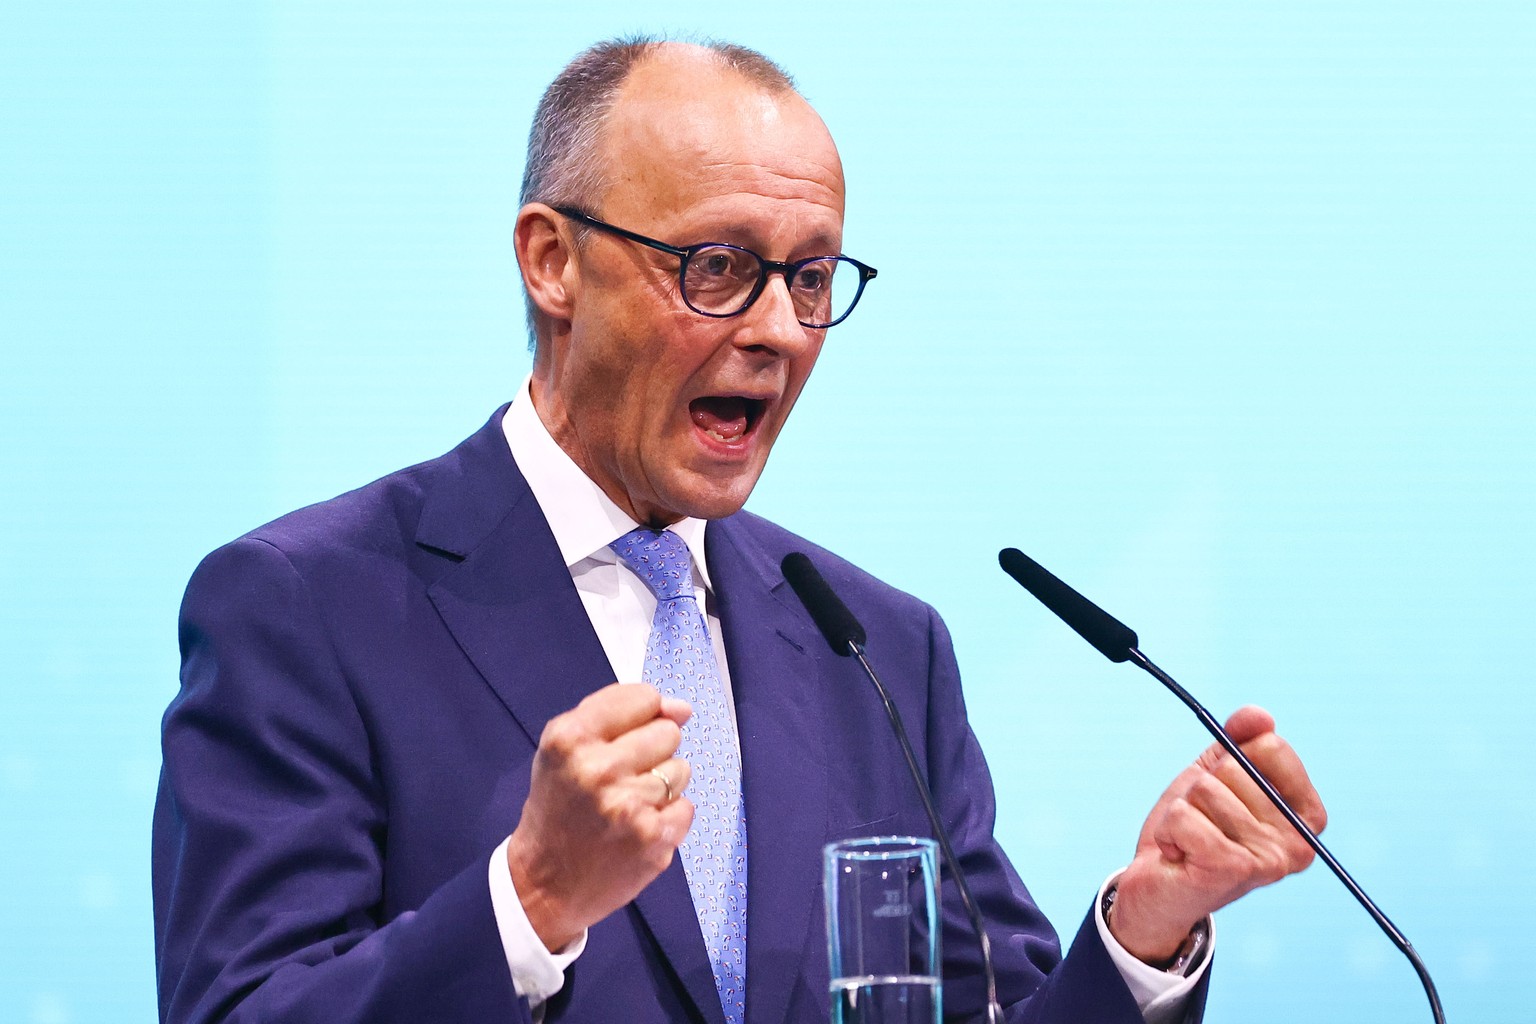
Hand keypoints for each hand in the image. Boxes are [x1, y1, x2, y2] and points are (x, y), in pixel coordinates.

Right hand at [506, 683, 693, 950]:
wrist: (542, 885)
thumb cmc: (559, 808)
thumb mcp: (567, 749)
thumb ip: (621, 715)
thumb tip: (682, 708)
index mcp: (569, 737)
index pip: (643, 698)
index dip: (641, 717)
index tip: (623, 740)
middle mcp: (597, 768)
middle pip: (668, 732)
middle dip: (652, 752)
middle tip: (619, 780)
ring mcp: (627, 804)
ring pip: (680, 770)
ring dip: (661, 787)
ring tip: (625, 808)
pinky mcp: (652, 838)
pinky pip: (686, 807)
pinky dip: (668, 819)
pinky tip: (636, 831)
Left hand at [1108, 705, 1326, 964]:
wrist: (1159, 889)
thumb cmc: (1194, 828)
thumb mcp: (1217, 775)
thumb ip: (1239, 740)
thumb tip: (1258, 716)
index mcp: (1306, 816)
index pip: (1271, 746)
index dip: (1234, 759)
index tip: (1227, 792)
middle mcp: (1299, 843)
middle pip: (1234, 766)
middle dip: (1203, 789)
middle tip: (1204, 824)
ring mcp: (1270, 860)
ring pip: (1205, 790)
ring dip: (1184, 812)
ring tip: (1190, 840)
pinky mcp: (1233, 870)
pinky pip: (1183, 816)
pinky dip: (1169, 829)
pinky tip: (1177, 854)